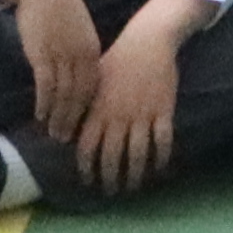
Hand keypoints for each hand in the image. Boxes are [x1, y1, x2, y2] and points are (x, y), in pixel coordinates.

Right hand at [3, 0, 106, 147]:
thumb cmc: (60, 6)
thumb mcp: (79, 30)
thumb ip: (81, 52)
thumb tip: (80, 75)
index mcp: (92, 50)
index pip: (93, 87)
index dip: (87, 109)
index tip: (83, 125)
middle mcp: (81, 56)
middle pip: (80, 96)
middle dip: (73, 119)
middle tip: (67, 139)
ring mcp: (62, 56)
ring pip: (63, 95)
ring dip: (58, 117)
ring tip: (53, 133)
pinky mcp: (42, 54)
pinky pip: (45, 86)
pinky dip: (44, 103)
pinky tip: (40, 115)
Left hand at [79, 4, 190, 192]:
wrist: (148, 41)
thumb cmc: (118, 60)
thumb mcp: (95, 81)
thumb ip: (85, 106)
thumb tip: (69, 129)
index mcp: (99, 109)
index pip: (88, 146)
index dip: (87, 167)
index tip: (89, 180)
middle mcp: (118, 116)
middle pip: (112, 156)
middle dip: (110, 178)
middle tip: (111, 190)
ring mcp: (142, 115)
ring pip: (137, 154)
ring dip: (134, 175)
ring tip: (133, 186)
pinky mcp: (163, 111)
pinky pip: (162, 141)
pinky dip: (161, 158)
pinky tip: (159, 168)